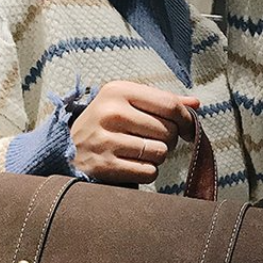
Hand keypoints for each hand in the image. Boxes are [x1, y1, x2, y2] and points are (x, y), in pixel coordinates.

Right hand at [70, 81, 199, 184]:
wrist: (67, 147)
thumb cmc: (106, 123)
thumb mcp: (127, 102)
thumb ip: (162, 102)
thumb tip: (196, 104)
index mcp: (118, 90)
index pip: (169, 105)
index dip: (186, 120)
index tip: (188, 129)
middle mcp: (112, 113)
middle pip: (168, 131)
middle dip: (169, 140)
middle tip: (154, 141)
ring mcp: (107, 140)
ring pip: (160, 152)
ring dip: (158, 156)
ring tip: (142, 152)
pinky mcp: (106, 166)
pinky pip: (148, 171)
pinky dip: (147, 171)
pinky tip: (134, 165)